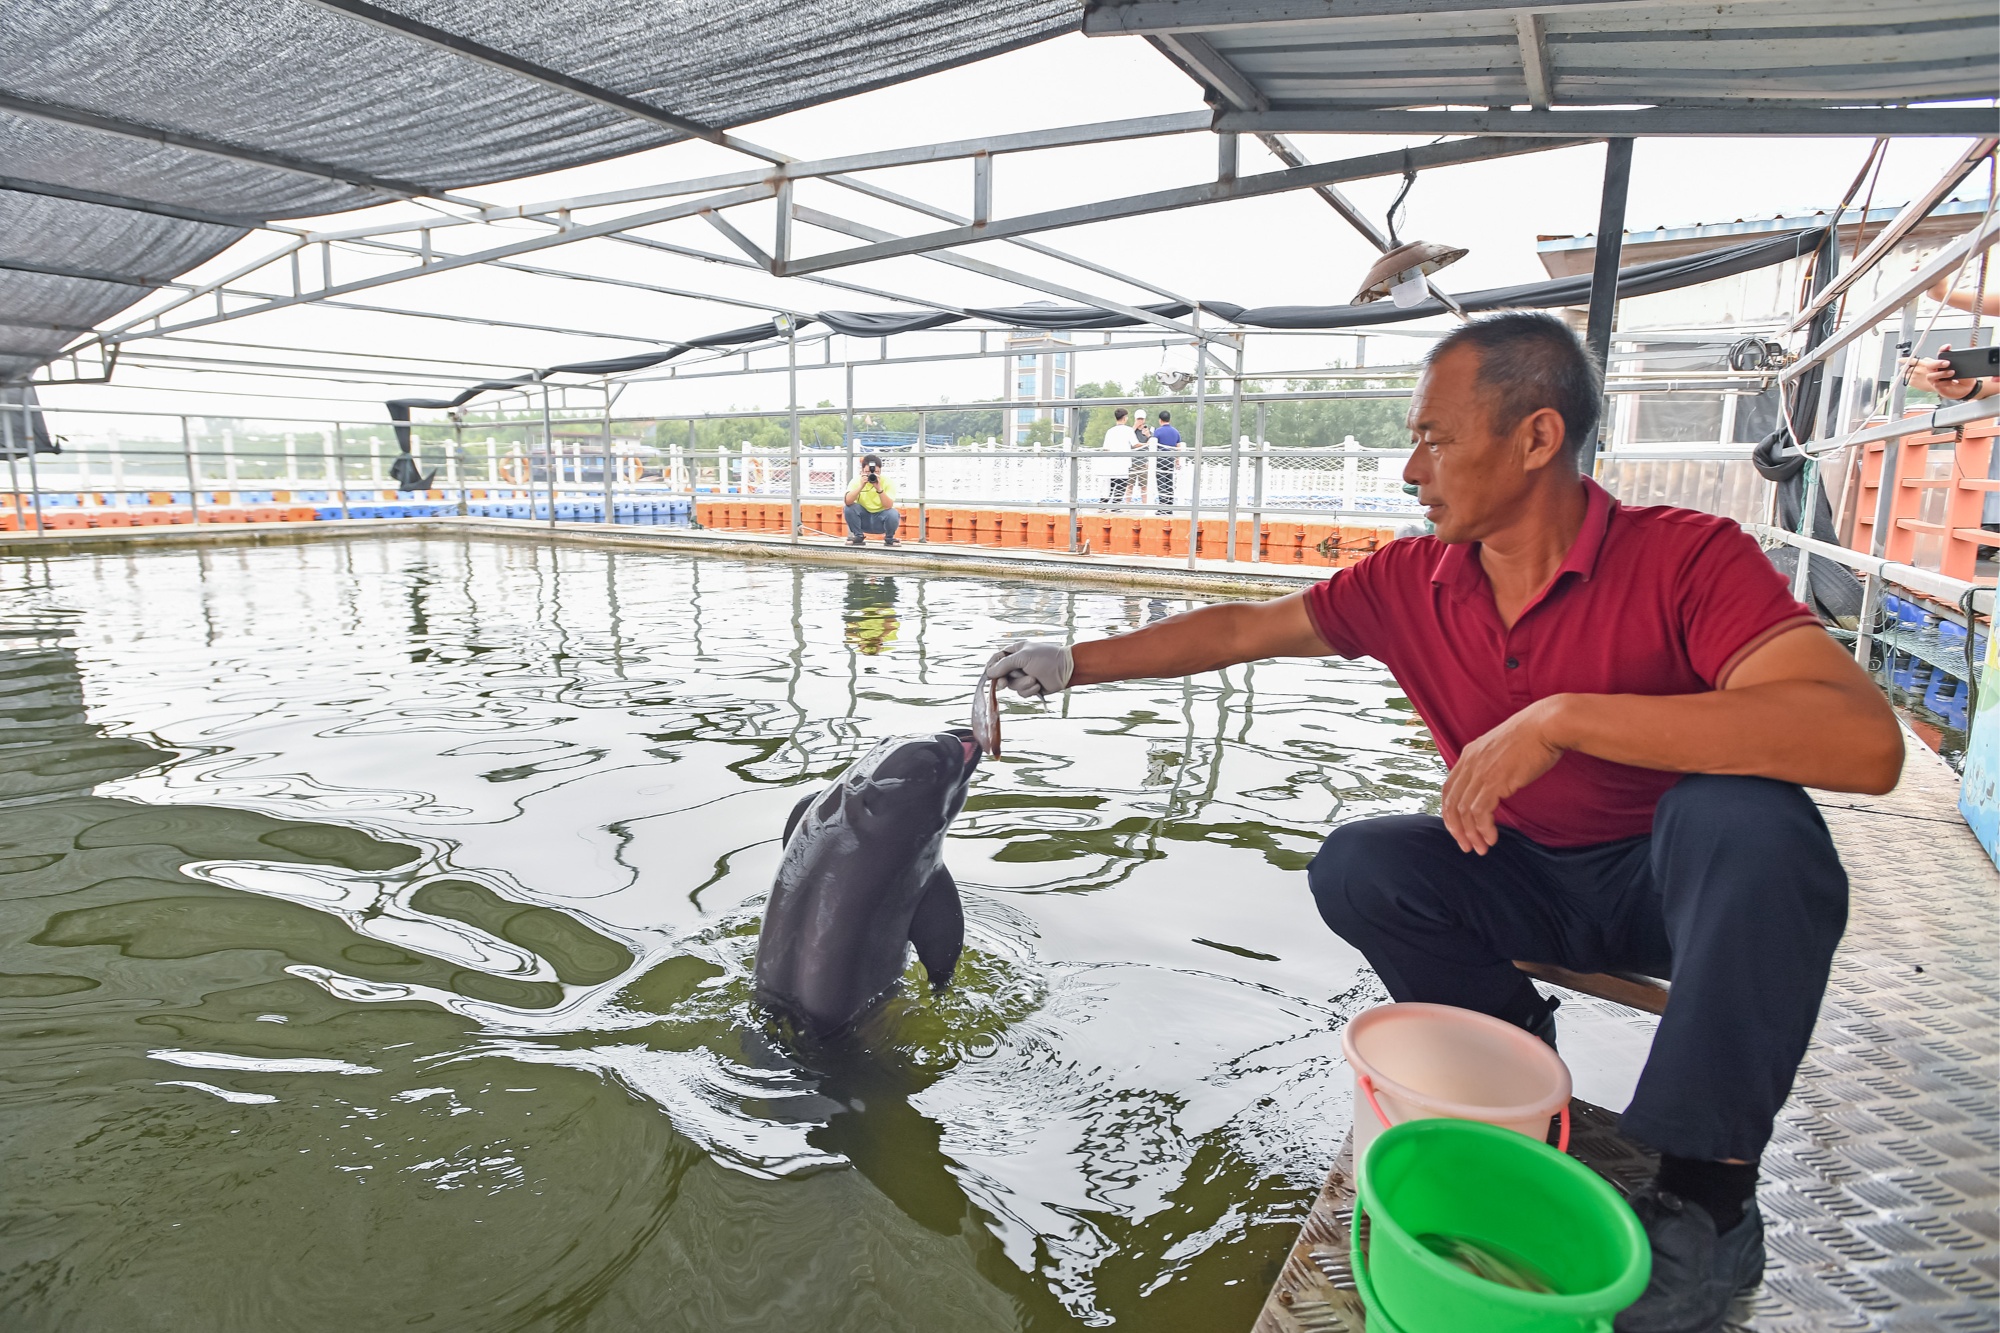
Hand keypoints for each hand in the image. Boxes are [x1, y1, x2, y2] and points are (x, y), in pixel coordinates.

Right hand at [982, 640, 1073, 698]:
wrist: (1066, 670)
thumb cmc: (1046, 658)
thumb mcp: (1023, 657)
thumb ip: (1004, 664)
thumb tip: (989, 673)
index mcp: (1015, 652)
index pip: (997, 659)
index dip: (991, 668)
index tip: (989, 676)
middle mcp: (1018, 664)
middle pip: (1001, 675)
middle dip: (1006, 680)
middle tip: (1004, 684)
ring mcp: (1024, 676)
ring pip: (1012, 686)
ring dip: (1022, 684)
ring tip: (1034, 679)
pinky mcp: (1030, 687)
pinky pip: (1021, 693)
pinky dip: (1029, 690)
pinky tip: (1038, 685)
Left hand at [1439, 699, 1568, 854]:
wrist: (1547, 725)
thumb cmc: (1533, 737)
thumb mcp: (1502, 750)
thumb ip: (1491, 766)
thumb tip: (1493, 786)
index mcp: (1469, 755)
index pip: (1448, 789)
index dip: (1450, 812)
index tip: (1458, 829)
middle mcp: (1469, 763)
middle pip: (1452, 803)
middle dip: (1457, 829)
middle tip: (1467, 846)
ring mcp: (1480, 772)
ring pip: (1464, 811)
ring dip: (1472, 834)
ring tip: (1481, 848)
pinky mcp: (1495, 781)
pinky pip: (1480, 812)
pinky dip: (1483, 829)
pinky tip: (1491, 839)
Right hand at [1905, 347, 1969, 397]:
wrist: (1968, 388)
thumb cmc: (1964, 376)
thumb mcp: (1965, 367)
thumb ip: (1961, 360)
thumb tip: (1962, 354)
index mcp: (1943, 363)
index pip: (1940, 354)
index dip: (1943, 349)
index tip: (1948, 346)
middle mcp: (1937, 370)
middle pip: (1930, 365)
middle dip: (1937, 363)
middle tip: (1947, 363)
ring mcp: (1936, 379)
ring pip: (1930, 376)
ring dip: (1941, 374)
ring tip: (1952, 372)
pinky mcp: (1938, 387)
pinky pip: (1938, 385)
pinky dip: (1946, 383)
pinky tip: (1954, 381)